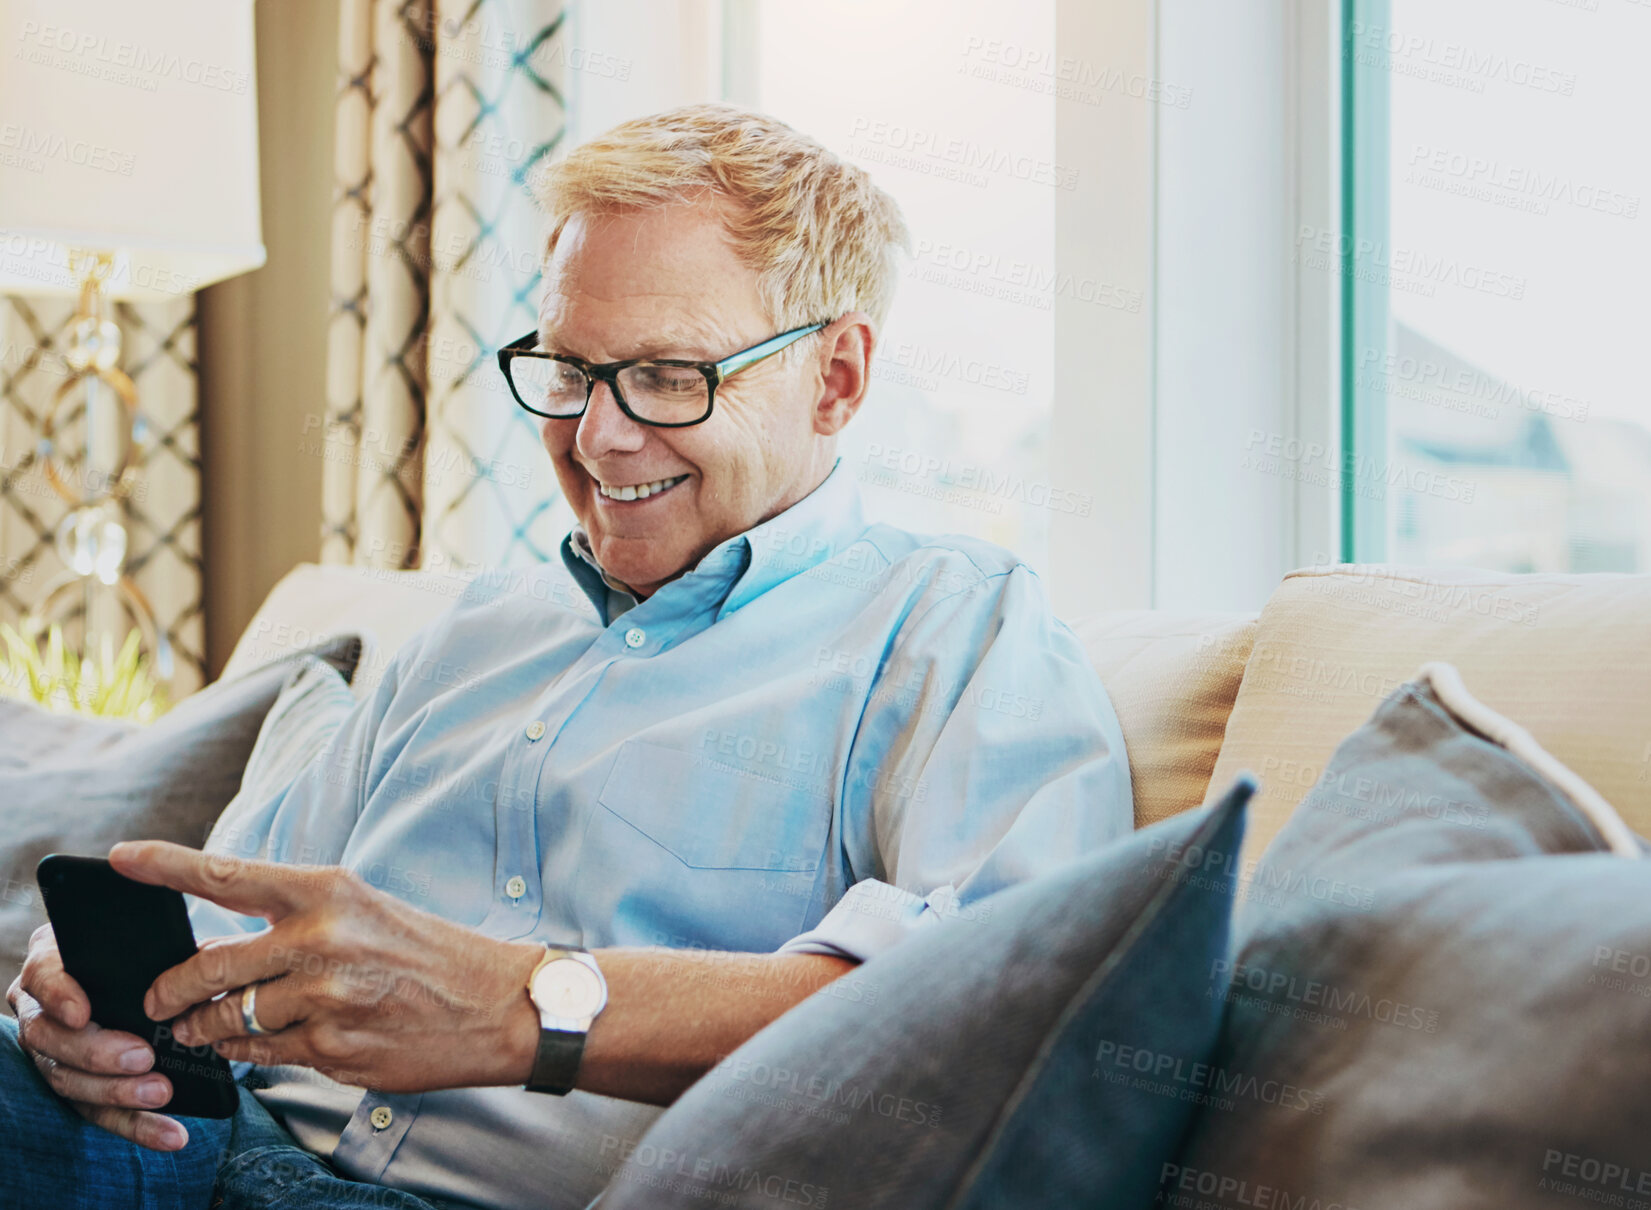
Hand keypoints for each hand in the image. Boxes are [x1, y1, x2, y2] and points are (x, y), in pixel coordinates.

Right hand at [6, 923, 189, 1150]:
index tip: (82, 1013)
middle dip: (98, 1053)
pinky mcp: (75, 1086)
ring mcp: (51, 1052)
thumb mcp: (133, 942)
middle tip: (144, 1058)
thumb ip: (145, 951)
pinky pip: (97, 1110)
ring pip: (69, 1080)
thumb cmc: (131, 951)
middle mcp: (40, 1011)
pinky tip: (172, 1135)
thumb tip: (188, 966)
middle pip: (52, 1038)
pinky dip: (137, 1125)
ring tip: (161, 1095)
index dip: (59, 996)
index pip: (43, 978)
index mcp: (51, 967)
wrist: (126, 973)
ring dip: (118, 1094)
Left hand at [109, 841, 542, 1093]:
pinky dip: (251, 1052)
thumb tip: (222, 949)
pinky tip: (258, 1044)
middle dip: (171, 989)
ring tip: (199, 1029)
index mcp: (329, 891)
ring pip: (230, 1020)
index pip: (228, 875)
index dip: (166, 865)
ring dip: (205, 1028)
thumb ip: (296, 923)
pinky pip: (264, 1055)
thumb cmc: (432, 953)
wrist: (500, 1005)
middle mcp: (322, 941)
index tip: (120, 856)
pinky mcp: (334, 1051)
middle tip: (158, 999)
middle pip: (208, 967)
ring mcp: (326, 1000)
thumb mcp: (367, 912)